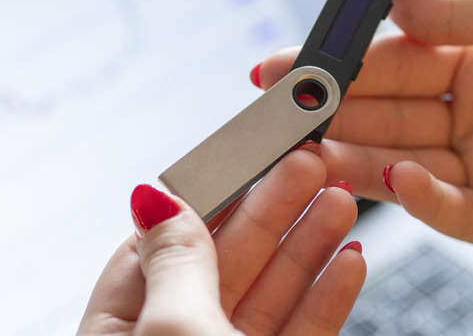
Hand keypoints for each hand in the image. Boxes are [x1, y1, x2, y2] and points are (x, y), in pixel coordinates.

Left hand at [78, 148, 363, 334]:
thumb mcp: (175, 329)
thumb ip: (177, 263)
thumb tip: (157, 199)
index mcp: (124, 330)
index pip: (164, 242)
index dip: (211, 193)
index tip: (251, 153)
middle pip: (229, 259)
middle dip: (275, 207)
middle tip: (311, 162)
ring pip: (273, 290)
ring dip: (310, 242)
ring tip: (341, 197)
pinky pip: (305, 327)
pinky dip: (328, 294)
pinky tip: (348, 260)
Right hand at [255, 0, 472, 270]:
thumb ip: (470, 0)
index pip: (396, 55)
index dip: (345, 57)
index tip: (297, 59)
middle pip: (387, 111)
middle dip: (334, 109)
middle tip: (284, 110)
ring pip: (403, 160)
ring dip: (355, 156)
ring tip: (310, 150)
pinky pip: (451, 209)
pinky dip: (421, 195)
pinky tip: (399, 176)